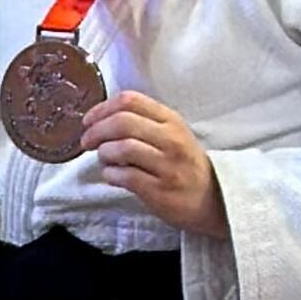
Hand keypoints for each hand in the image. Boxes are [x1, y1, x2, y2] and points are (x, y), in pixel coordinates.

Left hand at [80, 90, 227, 238]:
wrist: (213, 199)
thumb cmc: (183, 163)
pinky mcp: (160, 190)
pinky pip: (125, 176)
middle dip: (96, 131)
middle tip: (87, 141)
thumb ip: (141, 122)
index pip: (130, 100)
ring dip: (103, 154)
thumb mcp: (171, 134)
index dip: (101, 108)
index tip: (88, 120)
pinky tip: (112, 176)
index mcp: (171, 120)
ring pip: (122, 148)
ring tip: (104, 159)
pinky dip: (110, 174)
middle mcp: (171, 139)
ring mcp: (167, 165)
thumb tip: (98, 118)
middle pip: (122, 122)